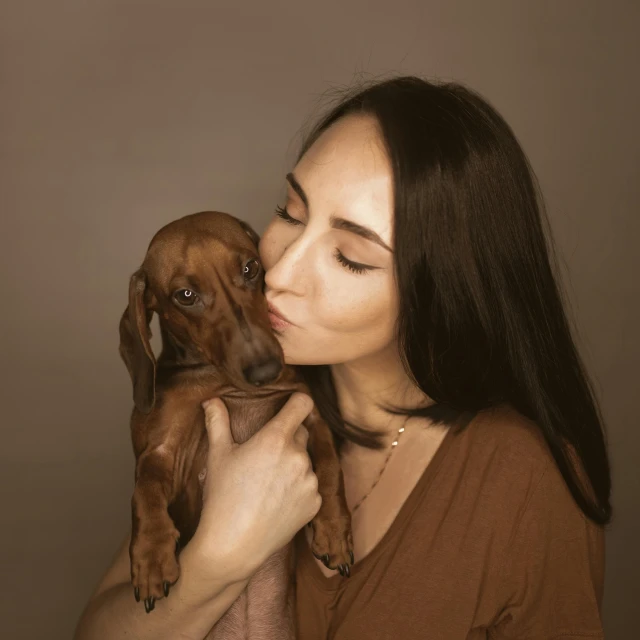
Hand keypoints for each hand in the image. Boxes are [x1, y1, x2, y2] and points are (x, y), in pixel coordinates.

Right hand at [189, 392, 321, 583]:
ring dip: (292, 465)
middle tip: (265, 455)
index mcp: (276, 438)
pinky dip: (298, 489)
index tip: (290, 405)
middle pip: (301, 433)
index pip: (302, 403)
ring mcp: (310, 480)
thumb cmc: (222, 497)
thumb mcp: (217, 455)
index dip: (297, 401)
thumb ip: (217, 422)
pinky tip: (277, 501)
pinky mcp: (316, 502)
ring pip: (305, 461)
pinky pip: (310, 486)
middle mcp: (298, 456)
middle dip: (286, 438)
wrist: (234, 545)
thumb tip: (211, 400)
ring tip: (268, 483)